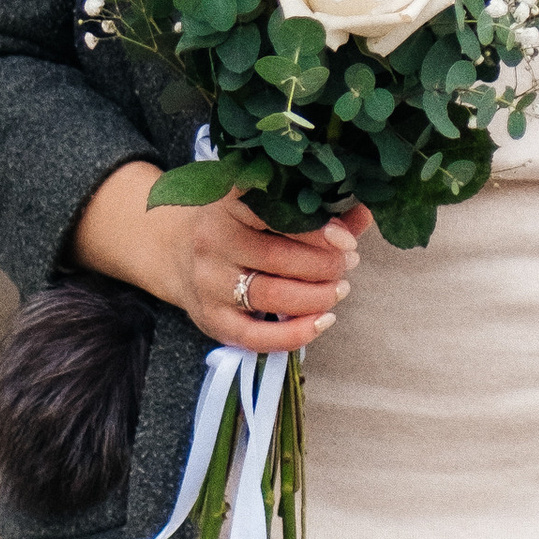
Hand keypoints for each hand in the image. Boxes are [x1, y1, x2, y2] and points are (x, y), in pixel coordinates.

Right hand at [72, 160, 369, 350]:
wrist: (174, 252)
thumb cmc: (234, 225)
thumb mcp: (263, 207)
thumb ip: (313, 210)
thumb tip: (364, 213)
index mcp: (227, 202)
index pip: (278, 214)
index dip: (319, 229)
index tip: (347, 239)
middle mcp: (212, 241)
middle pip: (278, 258)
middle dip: (324, 265)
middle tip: (349, 264)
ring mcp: (209, 283)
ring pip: (271, 295)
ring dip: (316, 296)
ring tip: (340, 290)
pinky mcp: (211, 320)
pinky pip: (256, 336)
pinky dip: (295, 334)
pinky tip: (323, 322)